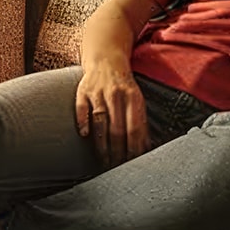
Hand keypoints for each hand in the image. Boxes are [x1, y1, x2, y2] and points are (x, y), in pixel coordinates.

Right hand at [75, 48, 147, 166]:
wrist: (107, 60)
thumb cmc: (124, 86)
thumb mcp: (137, 99)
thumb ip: (140, 121)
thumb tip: (147, 148)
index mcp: (133, 97)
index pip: (135, 127)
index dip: (134, 147)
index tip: (133, 164)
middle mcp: (116, 95)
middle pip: (117, 128)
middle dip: (117, 151)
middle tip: (116, 169)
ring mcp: (99, 92)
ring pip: (100, 121)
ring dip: (101, 144)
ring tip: (103, 161)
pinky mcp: (83, 91)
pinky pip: (81, 108)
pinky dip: (83, 122)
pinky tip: (84, 136)